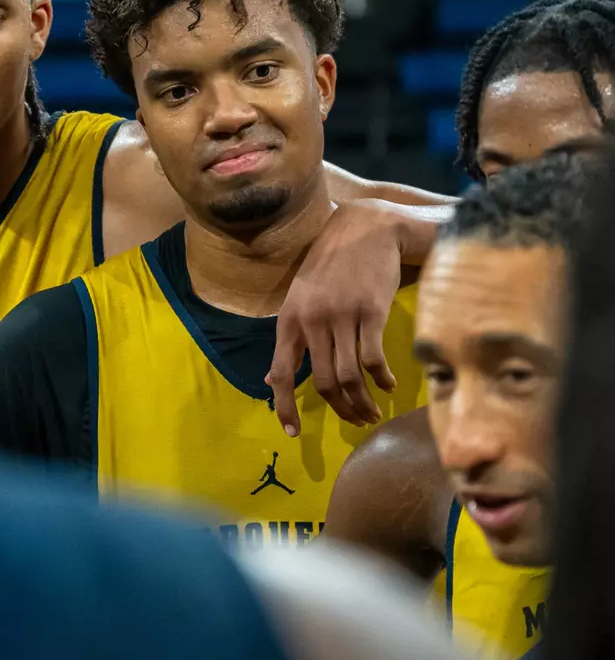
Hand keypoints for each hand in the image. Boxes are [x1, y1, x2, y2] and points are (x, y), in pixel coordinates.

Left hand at [269, 200, 403, 431]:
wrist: (366, 227)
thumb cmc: (333, 263)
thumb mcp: (301, 295)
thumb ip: (292, 335)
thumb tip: (272, 379)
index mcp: (290, 318)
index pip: (281, 372)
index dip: (284, 406)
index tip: (293, 432)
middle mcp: (312, 320)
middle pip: (322, 382)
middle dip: (339, 409)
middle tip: (355, 421)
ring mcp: (342, 316)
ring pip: (349, 376)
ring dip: (362, 402)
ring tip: (372, 412)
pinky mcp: (371, 311)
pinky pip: (373, 359)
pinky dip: (381, 379)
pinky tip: (388, 385)